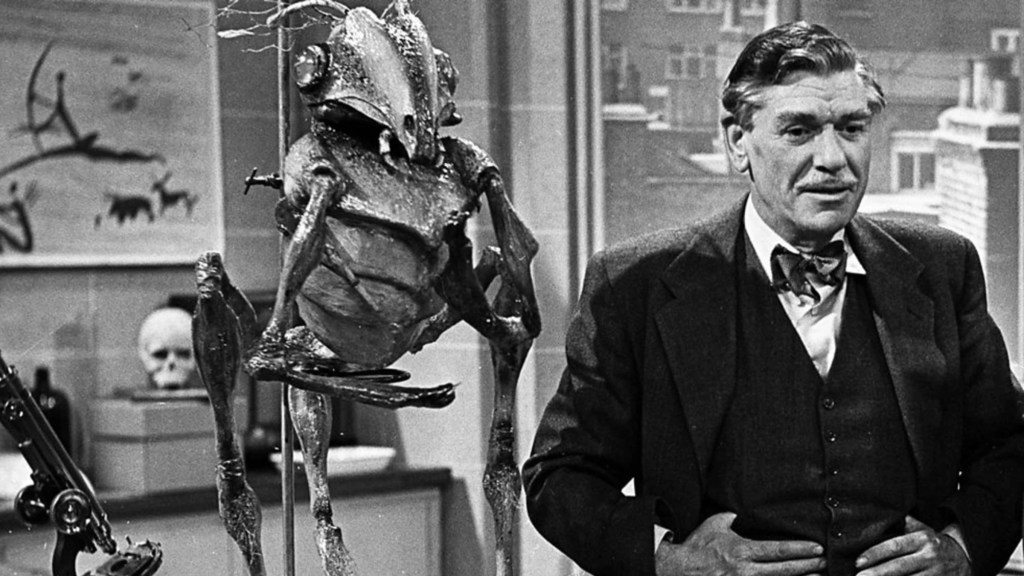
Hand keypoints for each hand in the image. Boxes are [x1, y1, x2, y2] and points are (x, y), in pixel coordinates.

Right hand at [656, 512, 825, 575]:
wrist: (678, 570)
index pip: (778, 550)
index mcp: (741, 550)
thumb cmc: (697, 547)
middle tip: (827, 563)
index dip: (800, 550)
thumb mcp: (714, 525)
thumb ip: (731, 518)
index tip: (817, 548)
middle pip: (785, 570)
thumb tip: (740, 512)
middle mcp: (745, 570)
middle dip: (809, 566)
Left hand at [855, 516, 969, 575]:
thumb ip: (903, 524)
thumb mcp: (923, 529)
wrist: (966, 558)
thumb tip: (880, 514)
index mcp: (922, 540)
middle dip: (877, 573)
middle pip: (898, 567)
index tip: (858, 562)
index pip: (894, 546)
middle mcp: (929, 556)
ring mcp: (936, 574)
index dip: (875, 554)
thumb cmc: (935, 543)